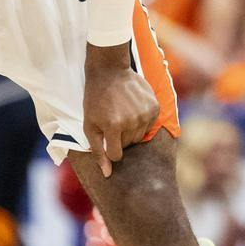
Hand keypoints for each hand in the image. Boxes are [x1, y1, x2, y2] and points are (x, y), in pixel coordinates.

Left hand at [84, 45, 157, 178]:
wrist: (109, 71)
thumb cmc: (95, 100)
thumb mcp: (89, 125)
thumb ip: (98, 151)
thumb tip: (107, 174)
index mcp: (113, 126)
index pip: (117, 155)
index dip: (110, 148)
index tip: (106, 137)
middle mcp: (132, 121)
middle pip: (129, 145)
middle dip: (120, 138)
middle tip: (112, 121)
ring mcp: (145, 113)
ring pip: (140, 137)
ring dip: (131, 130)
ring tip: (122, 113)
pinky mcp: (155, 107)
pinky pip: (149, 125)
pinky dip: (141, 121)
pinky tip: (133, 108)